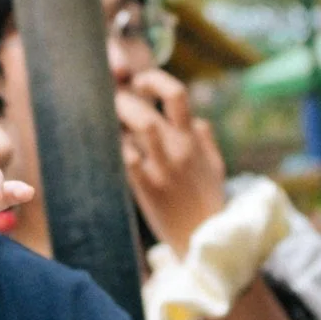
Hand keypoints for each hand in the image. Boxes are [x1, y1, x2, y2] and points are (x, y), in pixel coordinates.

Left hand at [118, 71, 227, 249]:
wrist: (205, 239)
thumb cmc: (208, 202)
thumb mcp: (214, 167)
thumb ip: (205, 140)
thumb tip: (198, 120)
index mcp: (192, 140)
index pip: (176, 94)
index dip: (154, 80)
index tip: (139, 82)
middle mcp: (177, 150)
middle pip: (147, 111)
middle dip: (123, 99)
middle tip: (110, 101)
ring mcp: (162, 169)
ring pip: (137, 130)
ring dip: (117, 119)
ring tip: (106, 119)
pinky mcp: (147, 189)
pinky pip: (128, 160)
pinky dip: (117, 148)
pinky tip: (109, 146)